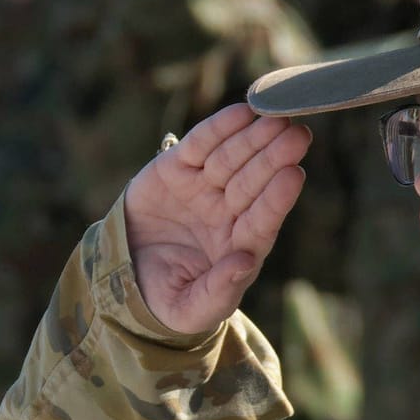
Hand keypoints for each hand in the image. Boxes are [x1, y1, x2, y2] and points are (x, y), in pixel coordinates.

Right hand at [122, 104, 311, 334]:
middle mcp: (228, 214)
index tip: (294, 175)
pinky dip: (221, 127)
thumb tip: (245, 261)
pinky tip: (243, 111)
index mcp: (238, 247)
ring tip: (275, 117)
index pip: (263, 220)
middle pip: (254, 182)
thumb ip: (219, 290)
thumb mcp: (190, 308)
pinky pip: (202, 144)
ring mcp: (204, 188)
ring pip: (233, 158)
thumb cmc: (166, 299)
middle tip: (297, 134)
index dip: (277, 199)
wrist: (122, 277)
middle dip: (274, 158)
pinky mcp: (178, 168)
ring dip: (254, 137)